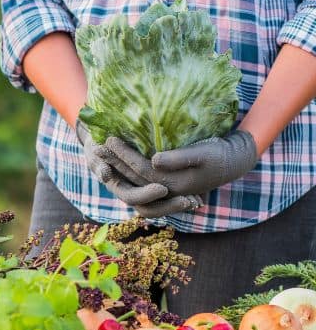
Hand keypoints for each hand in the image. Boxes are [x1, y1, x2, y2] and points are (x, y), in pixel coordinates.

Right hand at [76, 121, 198, 216]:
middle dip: (169, 206)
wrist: (100, 144)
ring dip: (177, 206)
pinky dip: (180, 200)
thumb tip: (105, 174)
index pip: (132, 197)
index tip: (163, 189)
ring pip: (160, 207)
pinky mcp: (151, 187)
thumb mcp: (95, 150)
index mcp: (115, 186)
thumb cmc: (96, 143)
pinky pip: (166, 200)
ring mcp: (141, 191)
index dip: (147, 195)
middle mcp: (129, 192)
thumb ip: (99, 162)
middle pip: (149, 209)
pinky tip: (197, 199)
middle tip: (189, 201)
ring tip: (196, 203)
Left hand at [102, 131, 257, 196]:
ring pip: (134, 181)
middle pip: (133, 177)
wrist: (234, 162)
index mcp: (172, 185)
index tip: (110, 138)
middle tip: (97, 146)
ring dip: (116, 167)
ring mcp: (163, 188)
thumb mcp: (203, 153)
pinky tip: (113, 159)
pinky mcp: (164, 183)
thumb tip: (153, 160)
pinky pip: (139, 179)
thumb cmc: (219, 154)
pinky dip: (125, 170)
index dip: (125, 155)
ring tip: (101, 152)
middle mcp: (165, 191)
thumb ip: (178, 158)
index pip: (142, 170)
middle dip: (115, 162)